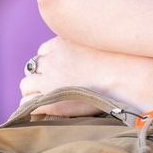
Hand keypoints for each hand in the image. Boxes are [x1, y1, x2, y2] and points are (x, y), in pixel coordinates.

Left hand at [18, 37, 142, 115]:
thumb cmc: (126, 61)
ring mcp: (49, 78)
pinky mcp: (49, 97)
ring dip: (33, 90)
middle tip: (52, 86)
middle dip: (40, 75)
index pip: (45, 50)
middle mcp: (52, 58)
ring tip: (46, 99)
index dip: (51, 61)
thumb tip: (92, 50)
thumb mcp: (104, 42)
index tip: (61, 70)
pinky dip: (32, 106)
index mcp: (63, 42)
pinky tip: (42, 110)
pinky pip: (27, 102)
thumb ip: (91, 45)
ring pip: (26, 84)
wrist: (126, 75)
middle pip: (33, 65)